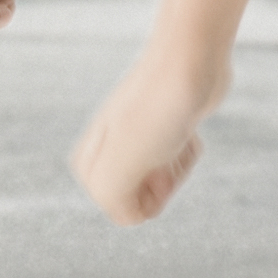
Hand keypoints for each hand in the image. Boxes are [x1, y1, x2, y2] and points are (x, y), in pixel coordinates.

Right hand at [70, 44, 227, 226]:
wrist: (188, 62)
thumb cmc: (156, 110)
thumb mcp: (125, 160)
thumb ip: (112, 196)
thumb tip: (129, 214)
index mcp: (88, 161)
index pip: (120, 211)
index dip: (144, 199)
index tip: (150, 168)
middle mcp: (107, 153)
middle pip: (143, 200)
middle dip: (164, 185)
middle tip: (165, 150)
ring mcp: (135, 142)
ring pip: (163, 183)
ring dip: (179, 167)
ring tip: (176, 135)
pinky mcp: (162, 132)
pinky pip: (178, 162)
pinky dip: (189, 152)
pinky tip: (187, 130)